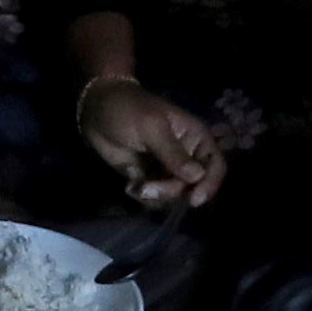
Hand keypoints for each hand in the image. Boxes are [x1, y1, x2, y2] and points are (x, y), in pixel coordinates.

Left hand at [75, 73, 230, 210]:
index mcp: (195, 137)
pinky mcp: (149, 178)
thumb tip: (198, 177)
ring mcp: (167, 169)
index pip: (215, 166)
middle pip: (194, 187)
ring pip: (174, 196)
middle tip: (148, 187)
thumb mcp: (152, 128)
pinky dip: (144, 197)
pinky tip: (130, 185)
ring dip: (157, 196)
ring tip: (137, 186)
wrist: (96, 111)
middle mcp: (186, 156)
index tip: (194, 200)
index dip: (210, 185)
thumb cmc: (128, 110)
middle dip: (173, 192)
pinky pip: (156, 199)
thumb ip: (173, 154)